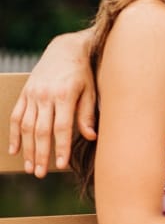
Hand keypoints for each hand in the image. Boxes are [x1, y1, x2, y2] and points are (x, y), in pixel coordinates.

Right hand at [8, 31, 95, 175]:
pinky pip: (16, 115)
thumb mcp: (91, 91)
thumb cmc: (84, 73)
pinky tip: (14, 150)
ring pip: (26, 126)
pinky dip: (14, 134)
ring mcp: (33, 94)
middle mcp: (46, 95)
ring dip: (27, 149)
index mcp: (64, 95)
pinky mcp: (25, 93)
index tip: (60, 165)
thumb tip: (91, 137)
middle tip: (40, 173)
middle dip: (40, 154)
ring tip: (29, 168)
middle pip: (41, 130)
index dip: (60, 147)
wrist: (66, 49)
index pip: (61, 127)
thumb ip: (87, 114)